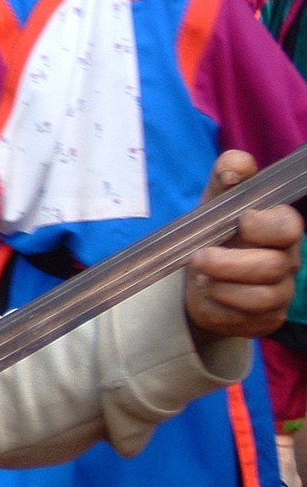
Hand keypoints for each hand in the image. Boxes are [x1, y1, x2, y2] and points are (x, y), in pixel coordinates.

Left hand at [184, 151, 303, 340]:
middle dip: (229, 264)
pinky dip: (221, 308)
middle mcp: (288, 261)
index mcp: (279, 228)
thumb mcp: (215, 201)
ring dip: (221, 287)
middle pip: (273, 267)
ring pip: (261, 297)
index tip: (238, 222)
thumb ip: (227, 176)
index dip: (264, 226)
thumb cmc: (214, 231)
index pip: (289, 226)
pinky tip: (209, 298)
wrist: (199, 277)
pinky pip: (248, 320)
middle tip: (198, 259)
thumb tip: (237, 166)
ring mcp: (281, 293)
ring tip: (200, 279)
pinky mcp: (267, 319)